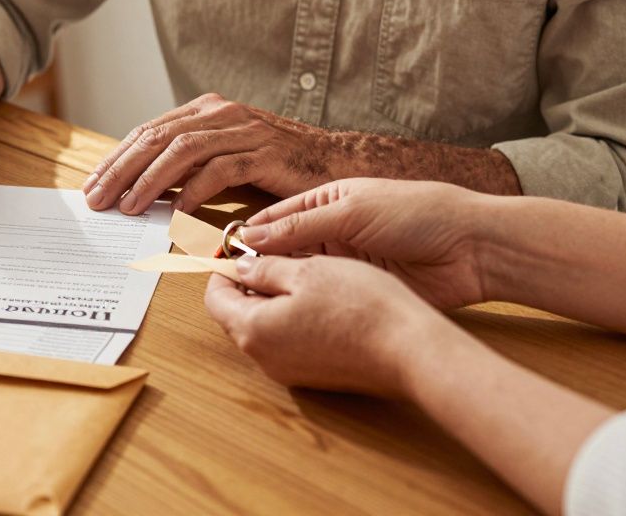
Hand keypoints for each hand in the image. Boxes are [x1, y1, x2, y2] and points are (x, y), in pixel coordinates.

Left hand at [83, 94, 341, 215]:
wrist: (336, 163)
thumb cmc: (276, 167)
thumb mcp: (224, 159)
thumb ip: (187, 167)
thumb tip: (139, 191)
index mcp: (206, 110)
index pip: (148, 131)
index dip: (117, 158)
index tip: (93, 185)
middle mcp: (221, 113)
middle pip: (157, 138)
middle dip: (122, 170)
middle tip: (98, 198)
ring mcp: (243, 130)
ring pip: (182, 151)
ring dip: (149, 181)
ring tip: (128, 207)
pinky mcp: (264, 153)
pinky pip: (220, 171)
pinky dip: (193, 192)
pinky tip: (176, 213)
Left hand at [204, 255, 447, 396]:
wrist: (410, 351)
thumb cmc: (360, 306)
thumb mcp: (307, 270)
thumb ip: (265, 269)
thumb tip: (240, 268)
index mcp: (253, 330)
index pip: (214, 298)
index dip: (222, 268)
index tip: (236, 249)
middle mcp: (265, 358)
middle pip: (237, 315)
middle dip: (247, 284)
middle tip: (269, 256)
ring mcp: (289, 372)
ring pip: (263, 329)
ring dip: (270, 300)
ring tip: (298, 272)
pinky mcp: (314, 376)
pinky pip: (288, 342)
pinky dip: (291, 318)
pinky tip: (317, 298)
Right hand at [240, 179, 490, 309]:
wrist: (472, 248)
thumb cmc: (418, 213)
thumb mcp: (352, 211)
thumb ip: (300, 225)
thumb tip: (250, 236)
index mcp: (326, 200)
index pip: (274, 217)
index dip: (246, 234)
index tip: (220, 253)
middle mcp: (330, 231)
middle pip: (280, 248)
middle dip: (255, 263)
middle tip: (226, 281)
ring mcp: (342, 263)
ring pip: (297, 275)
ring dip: (275, 284)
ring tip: (246, 297)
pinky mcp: (356, 289)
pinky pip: (320, 296)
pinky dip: (300, 301)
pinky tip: (280, 310)